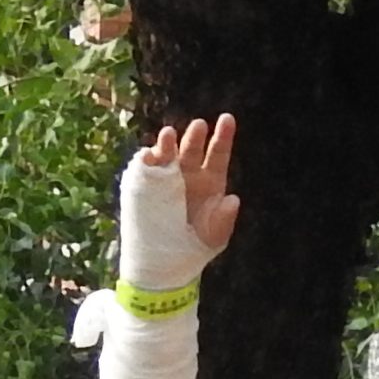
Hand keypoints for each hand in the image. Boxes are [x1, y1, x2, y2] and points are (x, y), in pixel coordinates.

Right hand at [125, 116, 238, 281]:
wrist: (166, 260)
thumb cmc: (195, 247)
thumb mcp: (215, 237)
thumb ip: (224, 219)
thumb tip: (233, 199)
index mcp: (211, 182)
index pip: (219, 154)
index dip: (223, 136)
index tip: (227, 119)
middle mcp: (189, 174)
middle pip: (193, 149)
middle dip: (195, 136)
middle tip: (199, 125)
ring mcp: (166, 178)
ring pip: (167, 153)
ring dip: (167, 143)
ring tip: (169, 134)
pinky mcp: (145, 184)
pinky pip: (144, 167)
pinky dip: (145, 159)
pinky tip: (148, 155)